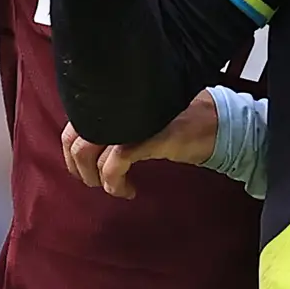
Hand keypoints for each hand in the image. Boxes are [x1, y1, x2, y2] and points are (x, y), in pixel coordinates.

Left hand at [59, 93, 221, 196]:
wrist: (218, 123)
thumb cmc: (181, 118)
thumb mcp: (142, 115)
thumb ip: (117, 119)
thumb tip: (89, 142)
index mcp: (112, 98)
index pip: (73, 123)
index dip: (71, 152)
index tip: (82, 168)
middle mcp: (116, 105)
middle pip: (75, 140)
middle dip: (79, 169)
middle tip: (93, 182)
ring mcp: (131, 120)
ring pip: (89, 153)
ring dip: (96, 179)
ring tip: (114, 188)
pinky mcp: (147, 137)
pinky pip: (115, 164)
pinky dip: (114, 183)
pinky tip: (127, 191)